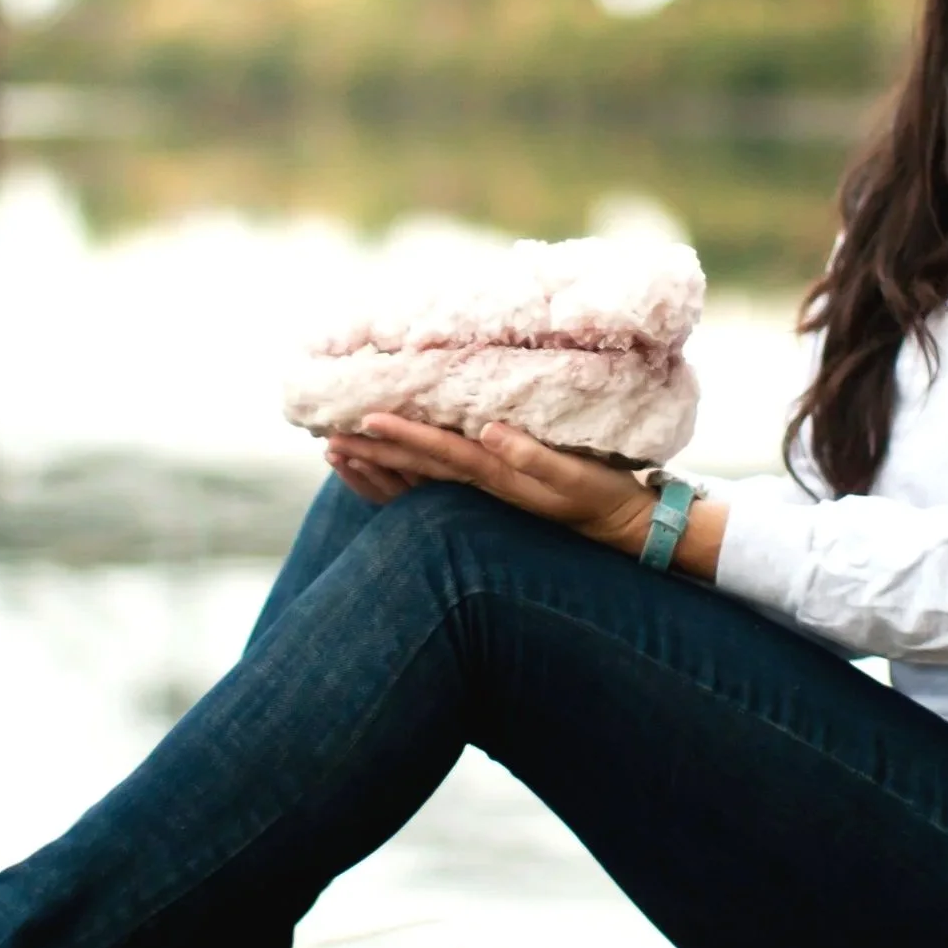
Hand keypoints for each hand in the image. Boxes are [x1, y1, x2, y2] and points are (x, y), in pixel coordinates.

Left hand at [325, 414, 656, 553]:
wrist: (620, 526)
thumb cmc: (600, 493)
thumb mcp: (574, 473)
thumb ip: (531, 453)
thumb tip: (487, 432)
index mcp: (495, 475)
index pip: (437, 453)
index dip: (400, 437)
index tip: (364, 421)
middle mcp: (479, 488)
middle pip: (414, 470)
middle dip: (371, 454)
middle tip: (327, 438)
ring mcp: (482, 495)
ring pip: (417, 483)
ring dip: (376, 468)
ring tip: (336, 452)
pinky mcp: (490, 495)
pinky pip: (431, 490)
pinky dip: (399, 480)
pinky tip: (380, 468)